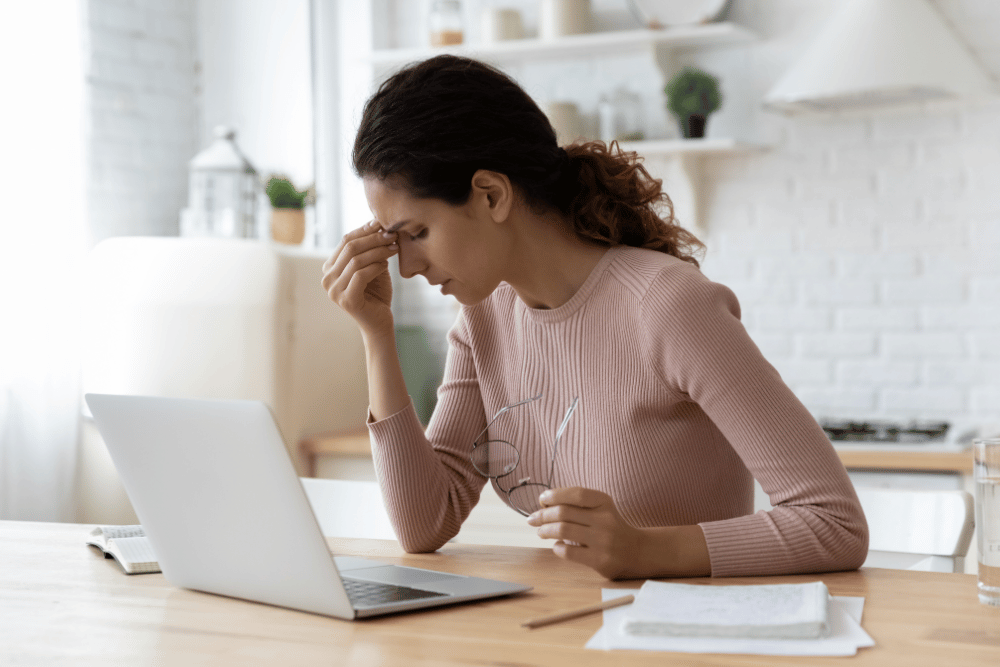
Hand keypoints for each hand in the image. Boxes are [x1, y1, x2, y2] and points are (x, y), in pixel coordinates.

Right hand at [321, 221, 398, 334]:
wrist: (380, 322)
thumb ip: (370, 249)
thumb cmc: (377, 293)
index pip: (346, 241)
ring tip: (394, 247)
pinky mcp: (346, 300)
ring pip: (356, 260)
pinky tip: (387, 264)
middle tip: (392, 234)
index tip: (383, 223)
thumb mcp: (372, 266)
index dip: (365, 230)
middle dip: (373, 238)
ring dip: (378, 251)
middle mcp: (327, 278)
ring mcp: (334, 290)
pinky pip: (361, 275)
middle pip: (350, 248)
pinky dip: (376, 266)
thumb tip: (375, 221)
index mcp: (330, 268)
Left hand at [526, 487, 647, 579]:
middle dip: (543, 515)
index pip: (576, 493)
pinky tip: (557, 546)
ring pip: (563, 531)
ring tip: (540, 532)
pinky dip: (557, 548)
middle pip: (563, 513)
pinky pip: (568, 552)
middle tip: (533, 519)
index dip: (554, 495)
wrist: (636, 551)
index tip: (542, 499)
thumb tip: (543, 505)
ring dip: (545, 530)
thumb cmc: (610, 527)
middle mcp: (605, 520)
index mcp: (604, 503)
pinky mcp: (601, 561)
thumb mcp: (600, 509)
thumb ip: (577, 504)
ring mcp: (604, 541)